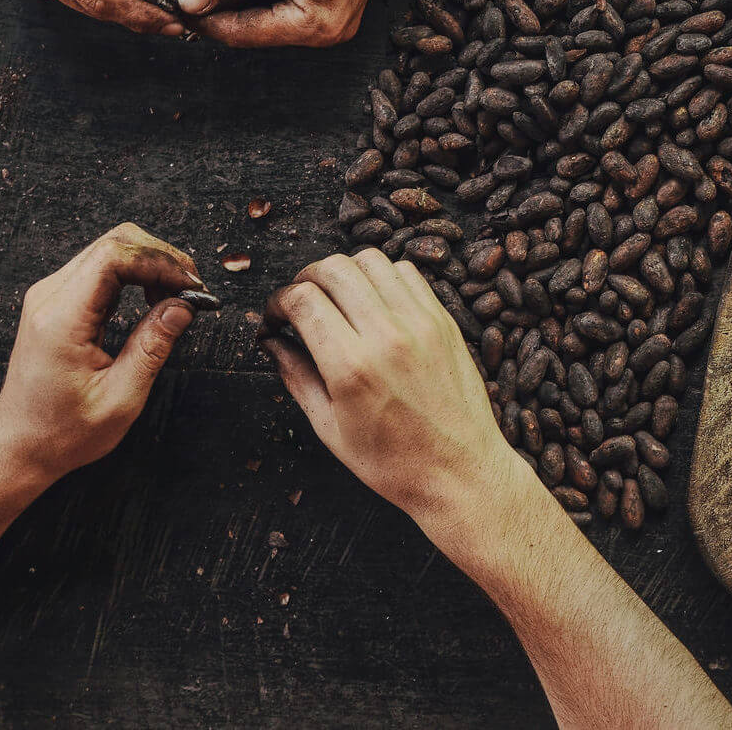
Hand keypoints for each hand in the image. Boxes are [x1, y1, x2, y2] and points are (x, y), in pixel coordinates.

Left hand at [0, 223, 201, 483]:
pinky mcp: (58, 300)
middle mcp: (50, 297)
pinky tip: (154, 298)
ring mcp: (51, 295)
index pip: (113, 258)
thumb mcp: (120, 398)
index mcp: (61, 320)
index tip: (192, 286)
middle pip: (114, 243)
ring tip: (178, 296)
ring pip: (110, 249)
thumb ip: (152, 347)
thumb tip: (183, 305)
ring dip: (151, 264)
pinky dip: (137, 274)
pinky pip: (103, 267)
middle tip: (193, 289)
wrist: (20, 442)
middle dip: (162, 258)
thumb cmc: (65, 430)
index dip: (160, 262)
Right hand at [262, 250, 524, 543]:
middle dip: (305, 278)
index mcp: (351, 367)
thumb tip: (271, 341)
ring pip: (371, 260)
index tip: (275, 316)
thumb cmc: (393, 462)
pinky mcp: (444, 320)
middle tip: (299, 301)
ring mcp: (421, 323)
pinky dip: (382, 276)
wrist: (461, 471)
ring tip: (336, 298)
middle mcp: (387, 335)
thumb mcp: (330, 429)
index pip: (302, 299)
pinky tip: (374, 302)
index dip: (277, 301)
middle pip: (333, 268)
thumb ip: (296, 376)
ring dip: (344, 272)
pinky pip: (407, 273)